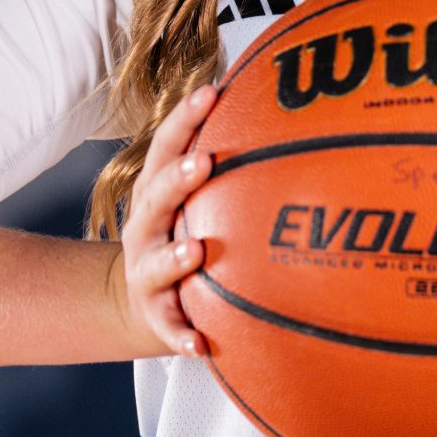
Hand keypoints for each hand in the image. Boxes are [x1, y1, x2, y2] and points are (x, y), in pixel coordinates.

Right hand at [117, 81, 217, 357]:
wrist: (141, 302)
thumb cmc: (183, 235)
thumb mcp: (195, 199)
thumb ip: (230, 165)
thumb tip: (296, 117)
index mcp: (158, 192)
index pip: (166, 147)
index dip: (184, 118)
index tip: (211, 92)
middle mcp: (146, 228)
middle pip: (154, 197)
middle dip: (177, 178)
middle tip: (204, 162)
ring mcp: (147, 273)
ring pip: (155, 264)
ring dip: (173, 257)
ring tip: (195, 250)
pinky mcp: (157, 317)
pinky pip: (169, 329)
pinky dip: (182, 336)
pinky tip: (201, 343)